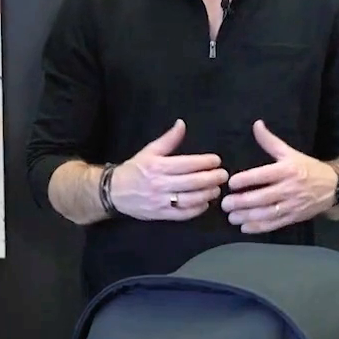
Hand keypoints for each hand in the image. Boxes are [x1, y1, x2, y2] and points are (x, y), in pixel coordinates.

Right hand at [109, 119, 228, 220]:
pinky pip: (182, 214)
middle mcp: (160, 184)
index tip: (216, 160)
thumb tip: (182, 124)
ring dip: (206, 194)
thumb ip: (168, 140)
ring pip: (189, 199)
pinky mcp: (161, 214)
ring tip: (216, 190)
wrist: (115, 192)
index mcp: (158, 166)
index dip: (204, 162)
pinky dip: (196, 210)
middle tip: (223, 176)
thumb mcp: (149, 151)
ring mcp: (160, 201)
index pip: (187, 164)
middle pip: (192, 182)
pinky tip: (205, 204)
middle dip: (211, 179)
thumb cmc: (135, 170)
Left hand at [221, 120, 337, 233]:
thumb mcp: (290, 153)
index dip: (246, 180)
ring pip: (266, 213)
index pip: (263, 175)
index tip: (231, 183)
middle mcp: (289, 188)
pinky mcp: (293, 217)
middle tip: (225, 204)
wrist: (333, 187)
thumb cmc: (308, 168)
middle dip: (241, 202)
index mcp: (287, 170)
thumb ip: (270, 141)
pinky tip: (245, 227)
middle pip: (262, 197)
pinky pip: (274, 224)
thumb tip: (256, 125)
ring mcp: (292, 205)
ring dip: (247, 216)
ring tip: (231, 217)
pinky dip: (259, 227)